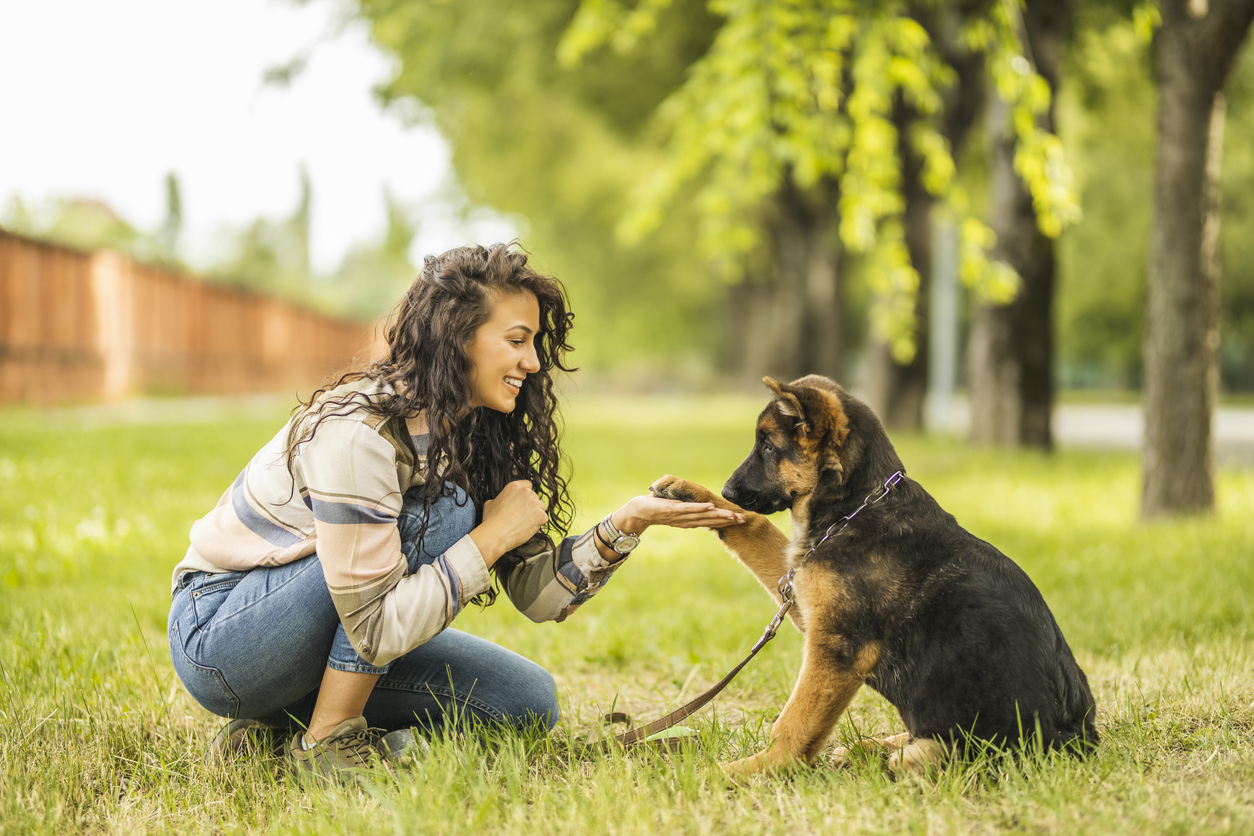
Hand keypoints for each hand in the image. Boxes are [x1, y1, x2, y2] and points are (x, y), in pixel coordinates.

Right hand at [472, 481, 547, 567]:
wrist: (495, 534)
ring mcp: (535, 503)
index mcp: (514, 487)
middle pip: (535, 497)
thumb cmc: (491, 520)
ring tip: (525, 522)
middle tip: (523, 515)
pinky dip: (538, 523)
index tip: (523, 501)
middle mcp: (526, 493)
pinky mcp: (541, 515)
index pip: (527, 485)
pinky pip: (544, 518)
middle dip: (531, 505)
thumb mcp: (490, 503)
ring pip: (541, 507)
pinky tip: (529, 527)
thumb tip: (500, 501)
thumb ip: (500, 499)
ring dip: (536, 513)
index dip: (526, 494)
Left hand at [613, 494, 745, 534]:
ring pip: (702, 516)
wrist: (638, 512)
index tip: (741, 520)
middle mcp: (687, 520)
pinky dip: (699, 508)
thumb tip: (698, 507)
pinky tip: (710, 507)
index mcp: (689, 520)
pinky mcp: (672, 510)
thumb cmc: (657, 510)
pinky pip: (688, 508)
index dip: (725, 521)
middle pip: (710, 520)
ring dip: (717, 515)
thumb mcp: (675, 509)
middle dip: (727, 520)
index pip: (710, 521)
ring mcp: (680, 515)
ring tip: (732, 516)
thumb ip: (687, 509)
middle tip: (744, 520)